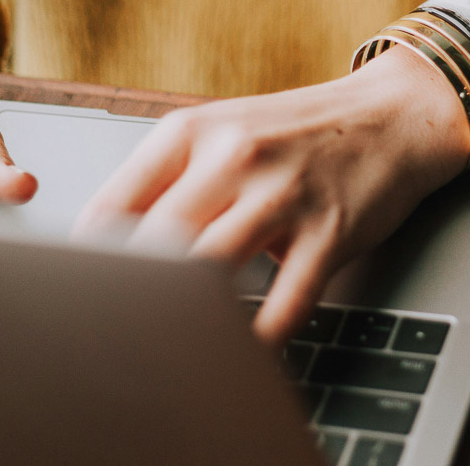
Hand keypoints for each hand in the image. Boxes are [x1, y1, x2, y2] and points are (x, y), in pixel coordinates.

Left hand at [74, 47, 469, 344]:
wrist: (389, 117)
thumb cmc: (296, 133)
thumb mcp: (222, 133)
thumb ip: (168, 180)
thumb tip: (108, 246)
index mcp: (191, 132)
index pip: (114, 204)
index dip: (88, 261)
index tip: (80, 297)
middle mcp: (234, 157)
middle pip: (158, 242)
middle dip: (132, 295)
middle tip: (118, 334)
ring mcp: (285, 194)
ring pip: (213, 269)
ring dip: (190, 317)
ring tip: (172, 352)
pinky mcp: (331, 231)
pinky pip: (288, 300)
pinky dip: (262, 337)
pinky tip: (244, 353)